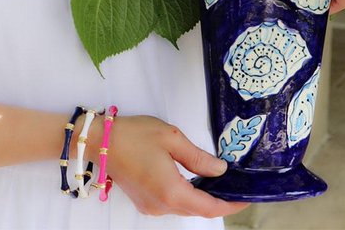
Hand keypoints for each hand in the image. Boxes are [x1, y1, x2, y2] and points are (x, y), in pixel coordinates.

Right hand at [98, 115, 247, 217]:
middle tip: (235, 185)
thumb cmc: (134, 135)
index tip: (246, 198)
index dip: (230, 205)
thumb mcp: (171, 138)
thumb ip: (198, 157)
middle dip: (218, 200)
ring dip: (201, 197)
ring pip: (184, 207)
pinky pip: (172, 203)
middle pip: (197, 209)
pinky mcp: (144, 202)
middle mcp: (162, 206)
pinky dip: (186, 195)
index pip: (209, 207)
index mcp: (172, 191)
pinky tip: (192, 179)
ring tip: (217, 180)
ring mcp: (151, 206)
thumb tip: (220, 170)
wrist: (99, 141)